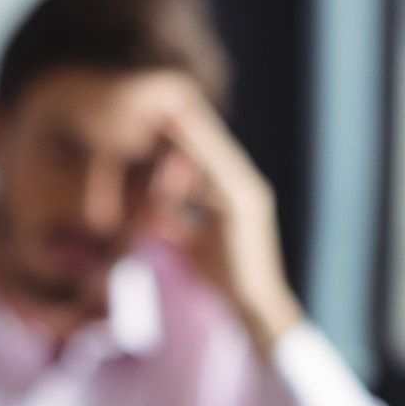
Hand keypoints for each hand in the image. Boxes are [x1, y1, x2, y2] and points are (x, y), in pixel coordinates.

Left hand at [149, 93, 304, 354]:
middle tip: (159, 96)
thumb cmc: (221, 285)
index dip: (181, 138)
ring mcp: (248, 195)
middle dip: (187, 122)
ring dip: (192, 126)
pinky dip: (199, 147)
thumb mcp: (191, 247)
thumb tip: (153, 217)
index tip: (155, 115)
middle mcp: (245, 190)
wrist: (251, 310)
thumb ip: (177, 225)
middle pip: (212, 147)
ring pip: (215, 152)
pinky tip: (179, 131)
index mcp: (232, 199)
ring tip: (169, 102)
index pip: (204, 160)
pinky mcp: (244, 204)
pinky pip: (217, 168)